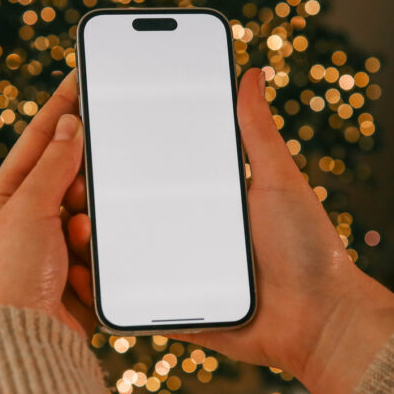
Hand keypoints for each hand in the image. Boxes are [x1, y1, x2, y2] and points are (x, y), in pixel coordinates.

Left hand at [0, 71, 95, 335]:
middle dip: (86, 181)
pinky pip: (105, 250)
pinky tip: (82, 273)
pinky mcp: (80, 278)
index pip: (42, 138)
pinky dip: (98, 257)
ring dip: (90, 227)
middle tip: (99, 175)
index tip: (84, 73)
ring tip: (75, 244)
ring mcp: (57, 250)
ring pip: (95, 214)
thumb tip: (70, 124)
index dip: (64, 105)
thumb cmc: (9, 278)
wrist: (22, 346)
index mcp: (7, 197)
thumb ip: (54, 165)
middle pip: (73, 177)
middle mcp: (30, 220)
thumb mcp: (27, 209)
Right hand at [65, 68, 393, 393]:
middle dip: (97, 197)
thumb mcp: (278, 178)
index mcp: (209, 201)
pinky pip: (130, 302)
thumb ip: (258, 130)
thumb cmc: (309, 248)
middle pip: (131, 213)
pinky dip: (102, 291)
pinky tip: (77, 272)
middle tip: (72, 177)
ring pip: (122, 256)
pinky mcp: (175, 311)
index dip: (126, 155)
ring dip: (92, 241)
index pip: (158, 172)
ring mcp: (178, 275)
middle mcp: (189, 235)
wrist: (322, 320)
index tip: (96, 129)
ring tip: (72, 220)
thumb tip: (253, 72)